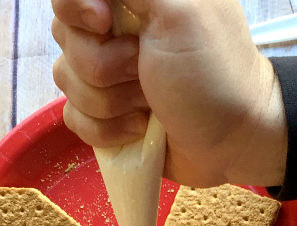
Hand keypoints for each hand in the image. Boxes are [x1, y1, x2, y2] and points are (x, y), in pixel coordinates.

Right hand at [51, 0, 286, 186]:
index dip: (76, 9)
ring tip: (149, 104)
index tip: (103, 24)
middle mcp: (115, 30)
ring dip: (110, 103)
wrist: (231, 140)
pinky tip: (139, 128)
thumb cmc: (213, 74)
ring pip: (67, 83)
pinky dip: (107, 131)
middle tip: (144, 71)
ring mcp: (108, 75)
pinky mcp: (105, 114)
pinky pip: (75, 119)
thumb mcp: (179, 12)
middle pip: (65, 39)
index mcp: (134, 1)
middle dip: (103, 66)